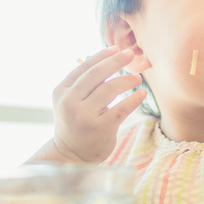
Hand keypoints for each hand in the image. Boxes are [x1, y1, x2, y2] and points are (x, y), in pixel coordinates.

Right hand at [51, 46, 146, 162]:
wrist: (70, 155)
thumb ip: (85, 80)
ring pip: (109, 89)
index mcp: (61, 91)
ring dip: (126, 80)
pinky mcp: (100, 128)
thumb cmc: (75, 122)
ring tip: (137, 78)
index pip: (84, 67)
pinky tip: (142, 93)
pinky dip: (133, 99)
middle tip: (130, 54)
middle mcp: (70, 102)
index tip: (116, 48)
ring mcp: (84, 116)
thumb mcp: (72, 100)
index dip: (102, 55)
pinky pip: (121, 108)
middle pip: (96, 75)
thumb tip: (105, 54)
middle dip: (116, 61)